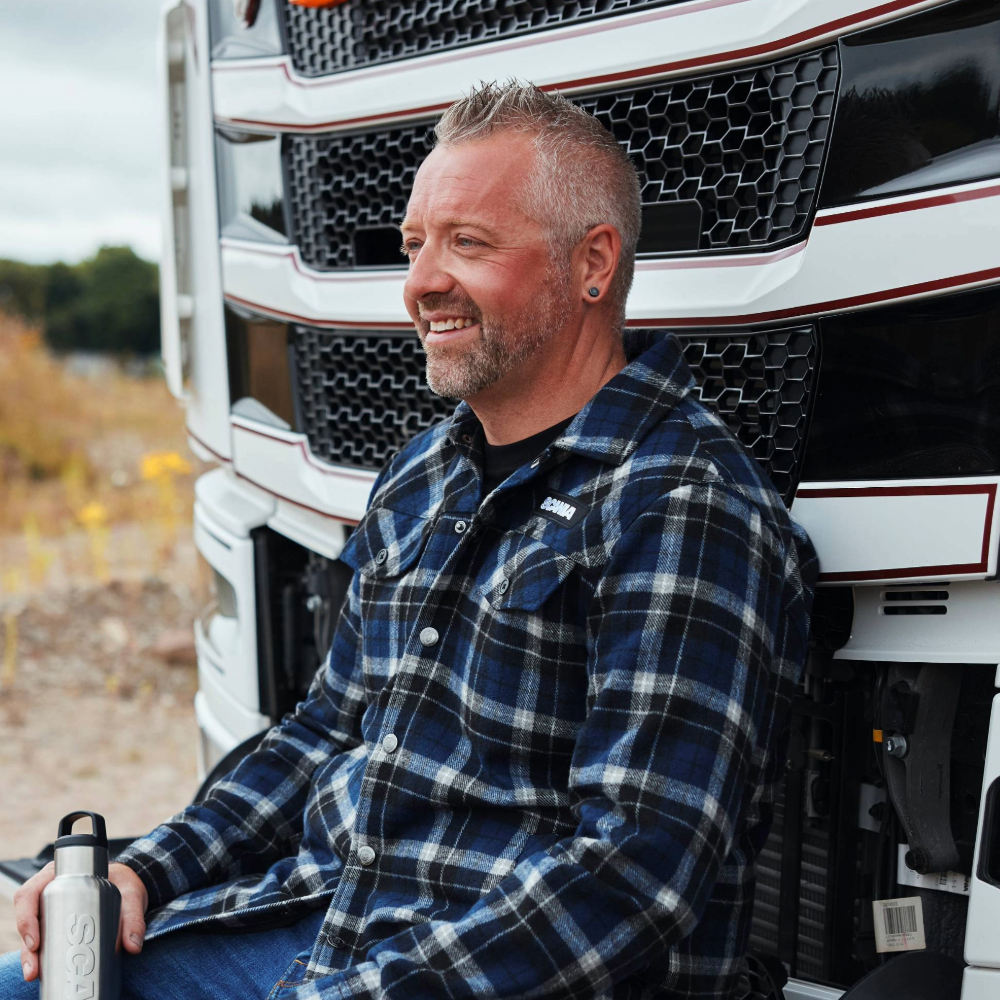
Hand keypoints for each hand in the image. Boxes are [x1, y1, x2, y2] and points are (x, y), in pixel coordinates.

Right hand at [13, 861, 148, 981]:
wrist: (129, 886)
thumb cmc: (125, 883)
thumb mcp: (131, 895)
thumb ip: (134, 917)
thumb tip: (133, 946)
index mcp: (61, 875)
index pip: (31, 893)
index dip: (26, 918)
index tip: (35, 942)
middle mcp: (50, 890)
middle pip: (28, 917)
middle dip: (26, 946)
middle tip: (33, 969)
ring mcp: (50, 907)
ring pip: (31, 931)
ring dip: (30, 955)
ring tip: (35, 974)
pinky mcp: (54, 922)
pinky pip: (40, 938)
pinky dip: (39, 955)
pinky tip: (42, 972)